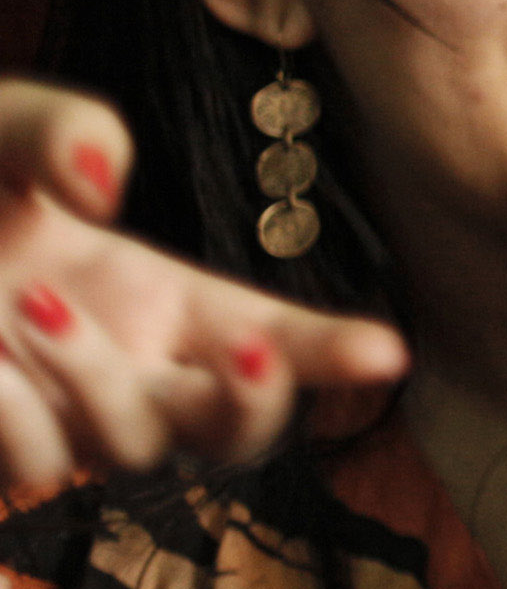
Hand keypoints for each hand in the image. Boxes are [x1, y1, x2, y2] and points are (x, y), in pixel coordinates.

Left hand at [0, 81, 408, 499]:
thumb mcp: (2, 125)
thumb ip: (67, 132)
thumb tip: (106, 193)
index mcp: (160, 298)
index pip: (272, 336)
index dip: (332, 352)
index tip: (386, 351)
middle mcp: (129, 368)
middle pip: (232, 429)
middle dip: (254, 398)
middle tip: (245, 349)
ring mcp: (61, 417)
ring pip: (130, 448)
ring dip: (96, 384)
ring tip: (30, 304)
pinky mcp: (0, 446)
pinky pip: (32, 464)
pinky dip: (14, 413)